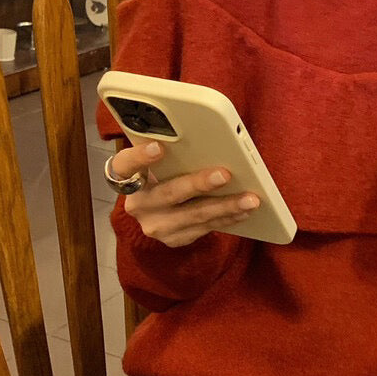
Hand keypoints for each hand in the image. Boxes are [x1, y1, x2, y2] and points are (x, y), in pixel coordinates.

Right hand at [109, 141, 258, 247]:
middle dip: (200, 184)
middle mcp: (138, 204)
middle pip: (169, 193)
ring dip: (226, 206)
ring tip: (251, 198)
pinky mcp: (173, 239)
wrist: (156, 211)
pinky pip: (205, 228)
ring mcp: (155, 225)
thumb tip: (209, 136)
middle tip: (225, 174)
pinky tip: (245, 210)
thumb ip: (172, 150)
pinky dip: (228, 218)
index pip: (125, 164)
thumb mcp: (159, 161)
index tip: (158, 147)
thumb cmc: (164, 172)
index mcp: (128, 176)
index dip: (140, 156)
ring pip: (193, 215)